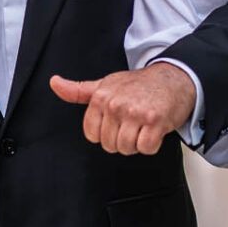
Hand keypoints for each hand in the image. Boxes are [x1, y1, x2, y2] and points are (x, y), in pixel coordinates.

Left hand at [49, 64, 195, 155]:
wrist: (174, 77)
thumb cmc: (138, 84)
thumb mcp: (105, 84)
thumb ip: (78, 90)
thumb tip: (54, 83)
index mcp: (100, 97)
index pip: (92, 135)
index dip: (106, 132)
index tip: (117, 121)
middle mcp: (116, 104)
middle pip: (109, 144)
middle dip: (123, 138)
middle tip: (134, 122)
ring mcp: (135, 112)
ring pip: (126, 148)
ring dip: (137, 142)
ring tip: (144, 125)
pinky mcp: (155, 121)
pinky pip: (146, 148)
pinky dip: (152, 144)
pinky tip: (155, 129)